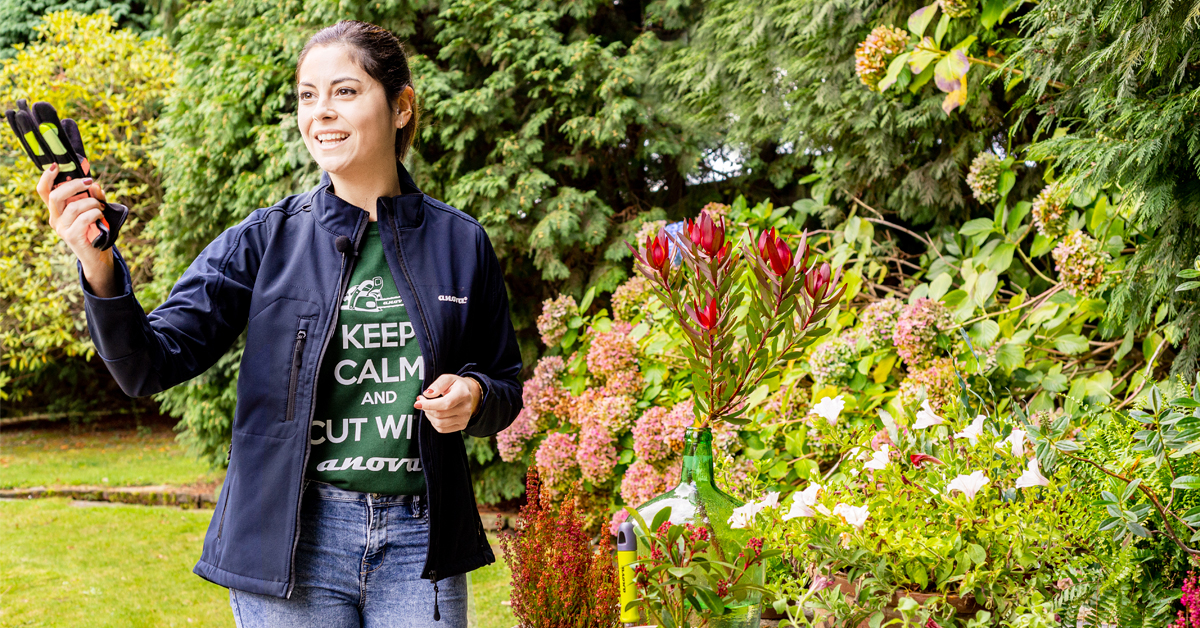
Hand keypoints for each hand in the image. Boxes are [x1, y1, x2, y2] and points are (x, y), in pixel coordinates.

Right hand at [36, 160, 117, 296]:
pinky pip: (84, 218)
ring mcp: (62, 229)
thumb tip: (94, 184)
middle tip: (89, 182)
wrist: (98, 257)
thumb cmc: (96, 231)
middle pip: (55, 196)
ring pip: (74, 207)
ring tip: (101, 207)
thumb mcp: (94, 210)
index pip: (44, 191)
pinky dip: (95, 213)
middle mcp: (55, 219)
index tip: (56, 165)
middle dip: (74, 185)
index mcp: (57, 211)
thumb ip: (93, 197)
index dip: (46, 177)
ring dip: (92, 202)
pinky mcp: (72, 237)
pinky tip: (101, 216)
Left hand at [414, 374, 481, 433]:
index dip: (429, 405)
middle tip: (421, 401)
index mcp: (463, 394)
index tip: (417, 403)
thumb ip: (437, 385)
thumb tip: (427, 394)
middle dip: (426, 408)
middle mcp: (466, 408)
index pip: (445, 403)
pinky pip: (442, 429)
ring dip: (429, 415)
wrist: (467, 392)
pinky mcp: (462, 426)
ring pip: (439, 423)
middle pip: (440, 414)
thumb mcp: (447, 378)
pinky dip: (433, 422)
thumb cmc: (454, 385)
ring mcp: (464, 419)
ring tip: (427, 407)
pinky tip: (433, 414)